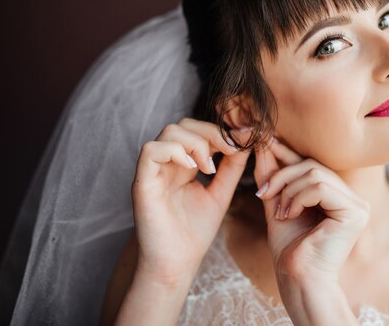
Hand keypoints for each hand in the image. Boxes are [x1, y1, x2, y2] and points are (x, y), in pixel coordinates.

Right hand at [131, 118, 250, 284]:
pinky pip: (151, 151)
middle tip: (230, 149)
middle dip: (211, 132)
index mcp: (183, 165)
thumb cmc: (194, 233)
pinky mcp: (142, 183)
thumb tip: (246, 141)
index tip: (244, 139)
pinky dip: (174, 151)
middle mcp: (166, 164)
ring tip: (209, 167)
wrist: (176, 264)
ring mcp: (153, 171)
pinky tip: (192, 168)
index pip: (197, 131)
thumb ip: (231, 168)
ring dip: (196, 142)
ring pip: (169, 132)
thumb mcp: (220, 193)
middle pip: (183, 125)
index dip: (220, 131)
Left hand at [253, 138, 369, 286]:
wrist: (298, 279)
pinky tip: (290, 215)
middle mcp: (352, 198)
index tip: (263, 142)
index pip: (312, 164)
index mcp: (338, 196)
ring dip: (288, 190)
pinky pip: (320, 187)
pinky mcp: (355, 212)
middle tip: (263, 193)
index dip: (287, 152)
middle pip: (313, 164)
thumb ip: (274, 177)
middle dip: (282, 174)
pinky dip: (298, 198)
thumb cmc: (289, 249)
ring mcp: (357, 205)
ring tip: (279, 212)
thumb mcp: (277, 204)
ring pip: (315, 173)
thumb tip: (263, 145)